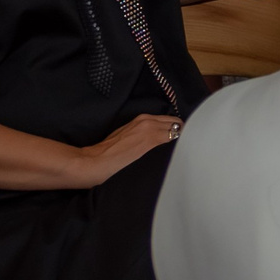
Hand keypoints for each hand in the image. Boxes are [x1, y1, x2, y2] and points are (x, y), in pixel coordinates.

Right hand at [68, 112, 182, 186]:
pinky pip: (173, 138)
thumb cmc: (108, 152)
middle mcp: (148, 120)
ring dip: (181, 139)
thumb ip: (142, 134)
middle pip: (176, 123)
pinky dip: (178, 144)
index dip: (176, 130)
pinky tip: (178, 153)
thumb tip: (156, 140)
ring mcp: (150, 129)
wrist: (95, 160)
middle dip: (182, 133)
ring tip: (182, 151)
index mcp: (142, 119)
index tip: (180, 140)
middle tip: (184, 146)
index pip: (170, 120)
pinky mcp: (151, 140)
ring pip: (177, 129)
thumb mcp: (127, 136)